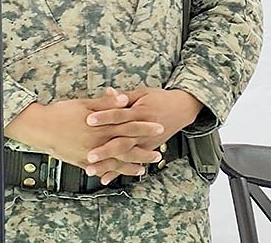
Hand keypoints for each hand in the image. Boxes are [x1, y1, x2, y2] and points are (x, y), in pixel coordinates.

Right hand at [5, 90, 164, 180]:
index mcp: (100, 125)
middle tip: (158, 155)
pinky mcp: (81, 161)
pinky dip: (111, 172)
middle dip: (143, 152)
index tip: (159, 128)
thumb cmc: (62, 112)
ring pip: (113, 161)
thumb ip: (106, 103)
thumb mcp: (86, 104)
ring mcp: (89, 154)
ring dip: (130, 166)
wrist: (39, 127)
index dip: (145, 127)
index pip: (128, 126)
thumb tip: (125, 99)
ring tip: (143, 169)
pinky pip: (99, 169)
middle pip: (125, 147)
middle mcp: (96, 142)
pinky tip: (119, 174)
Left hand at [84, 87, 202, 182]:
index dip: (105, 117)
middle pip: (122, 141)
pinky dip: (118, 172)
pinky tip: (105, 179)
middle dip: (105, 150)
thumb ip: (124, 96)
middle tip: (89, 155)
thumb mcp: (143, 93)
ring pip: (125, 155)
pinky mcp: (147, 150)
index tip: (89, 119)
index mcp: (141, 112)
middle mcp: (143, 130)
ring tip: (91, 169)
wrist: (182, 109)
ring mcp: (146, 142)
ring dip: (108, 164)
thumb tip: (107, 91)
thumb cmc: (160, 99)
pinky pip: (131, 163)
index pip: (120, 115)